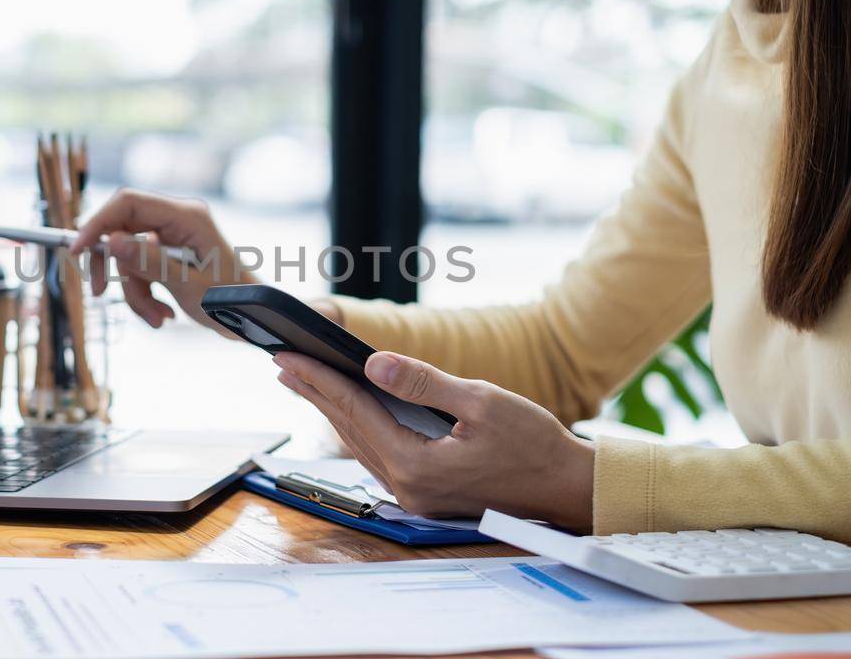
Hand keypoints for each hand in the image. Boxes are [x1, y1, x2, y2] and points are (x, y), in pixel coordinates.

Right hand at [71, 188, 258, 331]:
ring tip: (158, 318)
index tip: (77, 250)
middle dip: (114, 267)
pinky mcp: (168, 256)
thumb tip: (111, 241)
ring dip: (135, 292)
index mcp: (186, 216)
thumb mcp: (188, 285)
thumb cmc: (233, 301)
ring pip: (128, 258)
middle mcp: (177, 220)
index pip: (128, 204)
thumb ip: (149, 262)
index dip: (98, 223)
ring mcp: (172, 238)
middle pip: (122, 230)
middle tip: (98, 292)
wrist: (253, 320)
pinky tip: (163, 315)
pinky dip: (144, 296)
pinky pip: (140, 271)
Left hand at [273, 350, 594, 530]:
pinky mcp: (426, 494)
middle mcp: (407, 487)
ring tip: (305, 383)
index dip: (318, 379)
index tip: (287, 356)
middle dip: (314, 393)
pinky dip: (359, 428)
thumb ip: (422, 383)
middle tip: (282, 363)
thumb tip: (373, 364)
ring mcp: (415, 495)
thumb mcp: (481, 402)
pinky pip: (380, 455)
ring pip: (361, 445)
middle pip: (348, 430)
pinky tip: (349, 412)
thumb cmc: (534, 444)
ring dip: (332, 412)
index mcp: (415, 465)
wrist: (568, 489)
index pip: (353, 412)